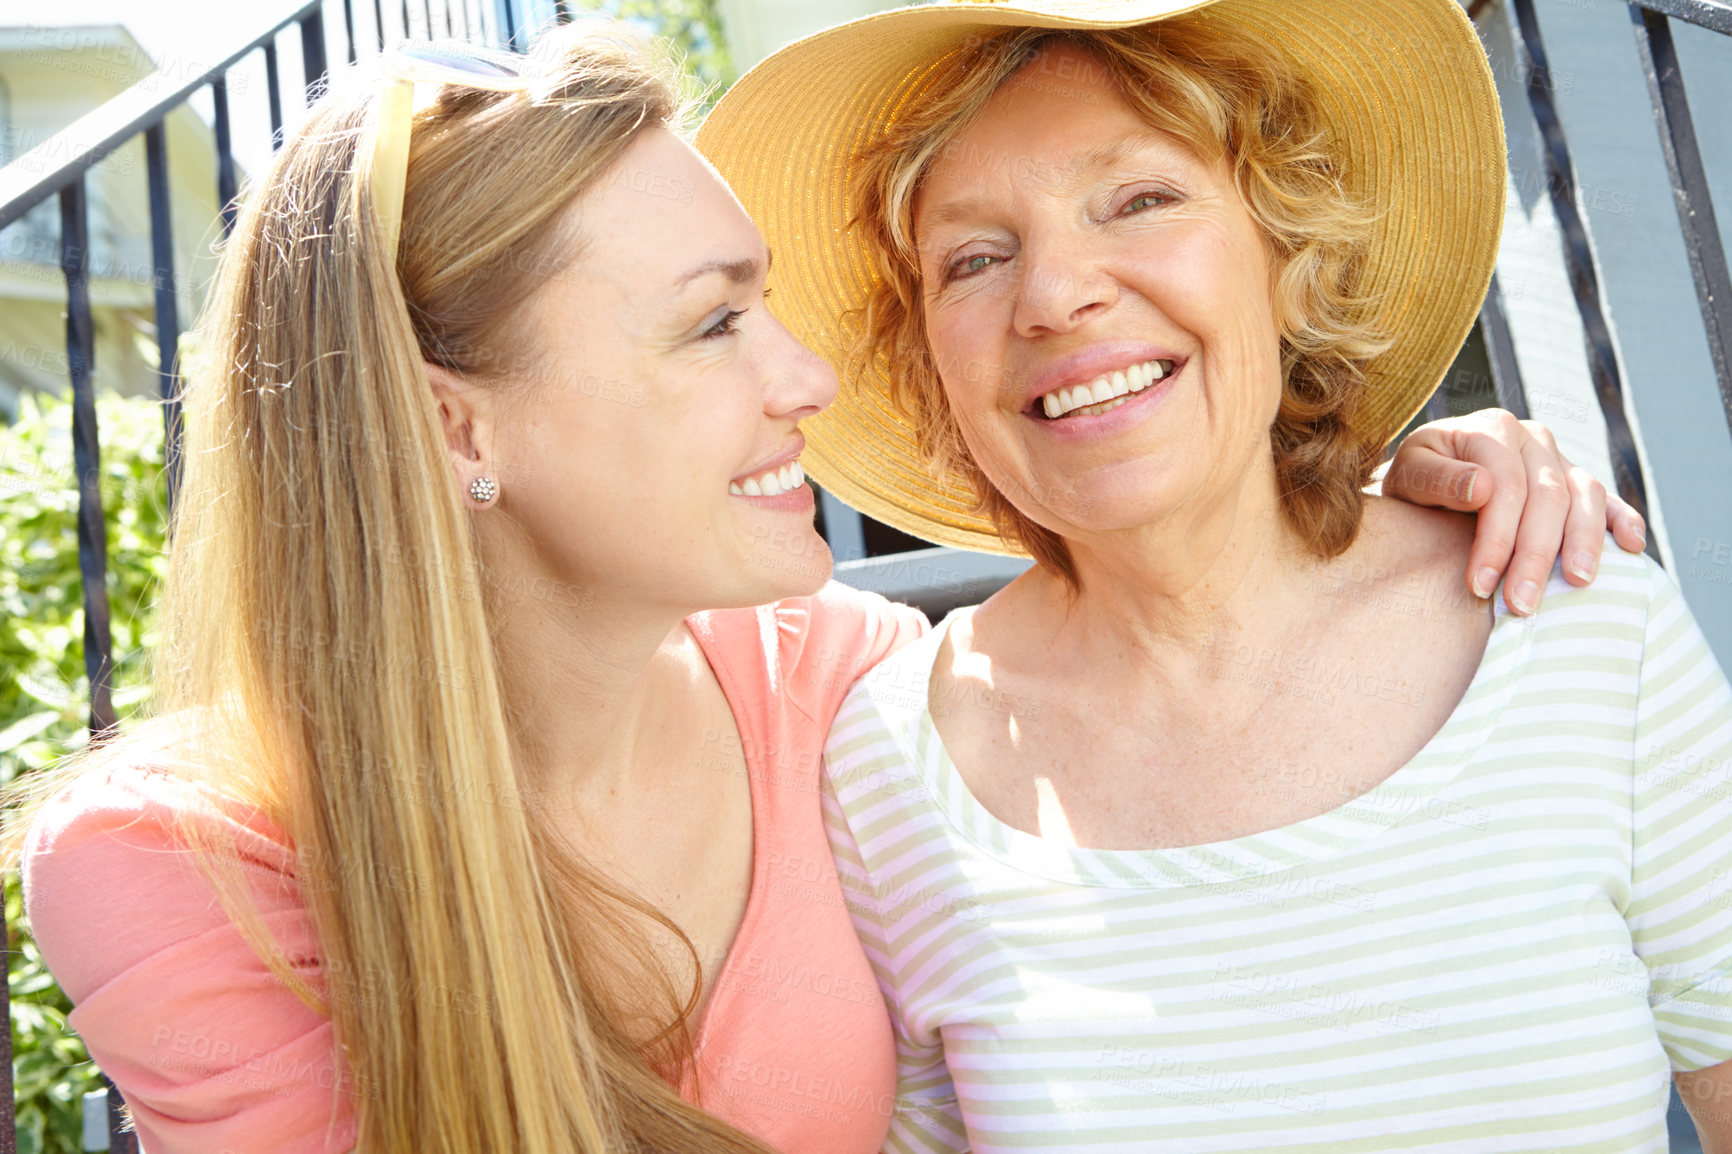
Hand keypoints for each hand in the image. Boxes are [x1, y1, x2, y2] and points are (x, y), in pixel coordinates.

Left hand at [1383, 408, 1646, 615]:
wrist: (1427, 480)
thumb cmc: (1415, 481)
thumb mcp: (1408, 474)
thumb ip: (1438, 479)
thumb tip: (1483, 487)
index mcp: (1492, 429)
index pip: (1505, 488)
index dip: (1496, 539)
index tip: (1481, 585)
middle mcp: (1533, 439)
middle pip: (1548, 498)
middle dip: (1535, 556)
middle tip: (1522, 605)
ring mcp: (1560, 459)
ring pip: (1585, 497)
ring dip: (1584, 543)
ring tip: (1576, 584)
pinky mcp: (1577, 482)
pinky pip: (1608, 499)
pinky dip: (1623, 521)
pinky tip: (1632, 547)